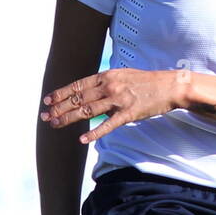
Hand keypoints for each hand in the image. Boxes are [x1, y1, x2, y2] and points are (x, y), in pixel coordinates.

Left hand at [40, 68, 188, 144]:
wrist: (170, 86)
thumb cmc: (147, 82)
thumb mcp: (123, 75)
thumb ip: (106, 82)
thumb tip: (90, 91)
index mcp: (107, 75)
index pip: (78, 85)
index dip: (61, 93)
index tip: (47, 100)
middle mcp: (109, 86)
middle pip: (79, 98)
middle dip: (59, 108)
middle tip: (45, 116)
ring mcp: (119, 100)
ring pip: (88, 111)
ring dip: (69, 119)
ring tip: (55, 125)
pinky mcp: (129, 114)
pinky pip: (108, 125)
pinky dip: (94, 133)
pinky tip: (82, 139)